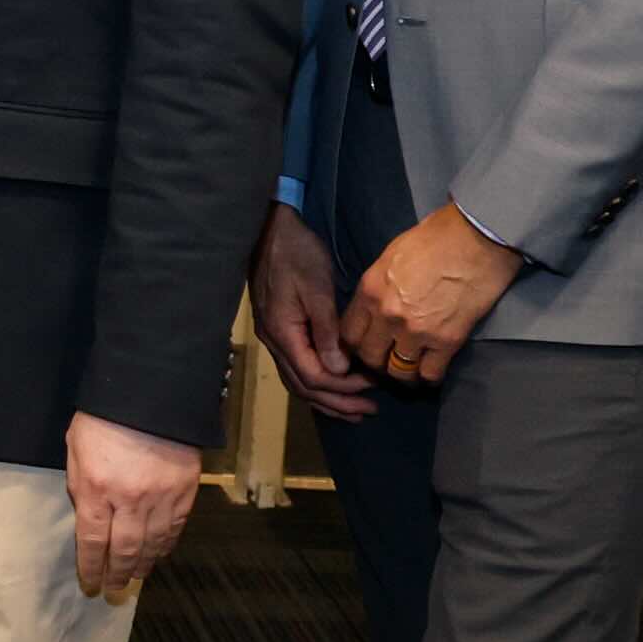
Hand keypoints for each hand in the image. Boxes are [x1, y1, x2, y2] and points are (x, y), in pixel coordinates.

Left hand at [65, 411, 200, 594]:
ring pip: (152, 544)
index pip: (92, 541)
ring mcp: (160, 497)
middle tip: (114, 590)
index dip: (91, 567)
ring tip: (135, 577)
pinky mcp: (184, 491)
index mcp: (96, 489)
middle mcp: (128, 500)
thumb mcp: (75, 447)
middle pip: (123, 550)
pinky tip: (158, 555)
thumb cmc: (103, 417)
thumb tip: (86, 515)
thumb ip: (79, 484)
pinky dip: (166, 546)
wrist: (150, 392)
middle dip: (117, 574)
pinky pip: (175, 528)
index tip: (90, 583)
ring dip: (142, 565)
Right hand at [249, 202, 373, 420]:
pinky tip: (332, 384)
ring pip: (296, 381)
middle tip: (368, 411)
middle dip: (337, 401)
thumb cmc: (297, 255)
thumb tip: (339, 370)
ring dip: (326, 397)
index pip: (313, 376)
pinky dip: (314, 383)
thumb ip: (327, 332)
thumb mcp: (317, 290)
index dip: (343, 387)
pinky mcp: (277, 328)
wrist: (270, 230)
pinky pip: (295, 367)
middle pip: (303, 386)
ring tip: (354, 408)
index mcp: (283, 333)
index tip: (371, 385)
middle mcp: (273, 341)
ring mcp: (272, 336)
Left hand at [339, 202, 526, 384]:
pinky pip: (431, 374)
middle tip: (387, 359)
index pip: (347, 334)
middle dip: (375, 362)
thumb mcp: (391, 256)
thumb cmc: (436, 237)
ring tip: (410, 367)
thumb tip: (374, 303)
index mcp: (370, 291)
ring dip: (403, 372)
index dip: (354, 345)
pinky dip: (430, 376)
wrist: (477, 238)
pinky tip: (433, 369)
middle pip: (369, 357)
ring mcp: (416, 331)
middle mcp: (387, 315)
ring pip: (398, 371)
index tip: (364, 346)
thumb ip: (378, 286)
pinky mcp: (447, 341)